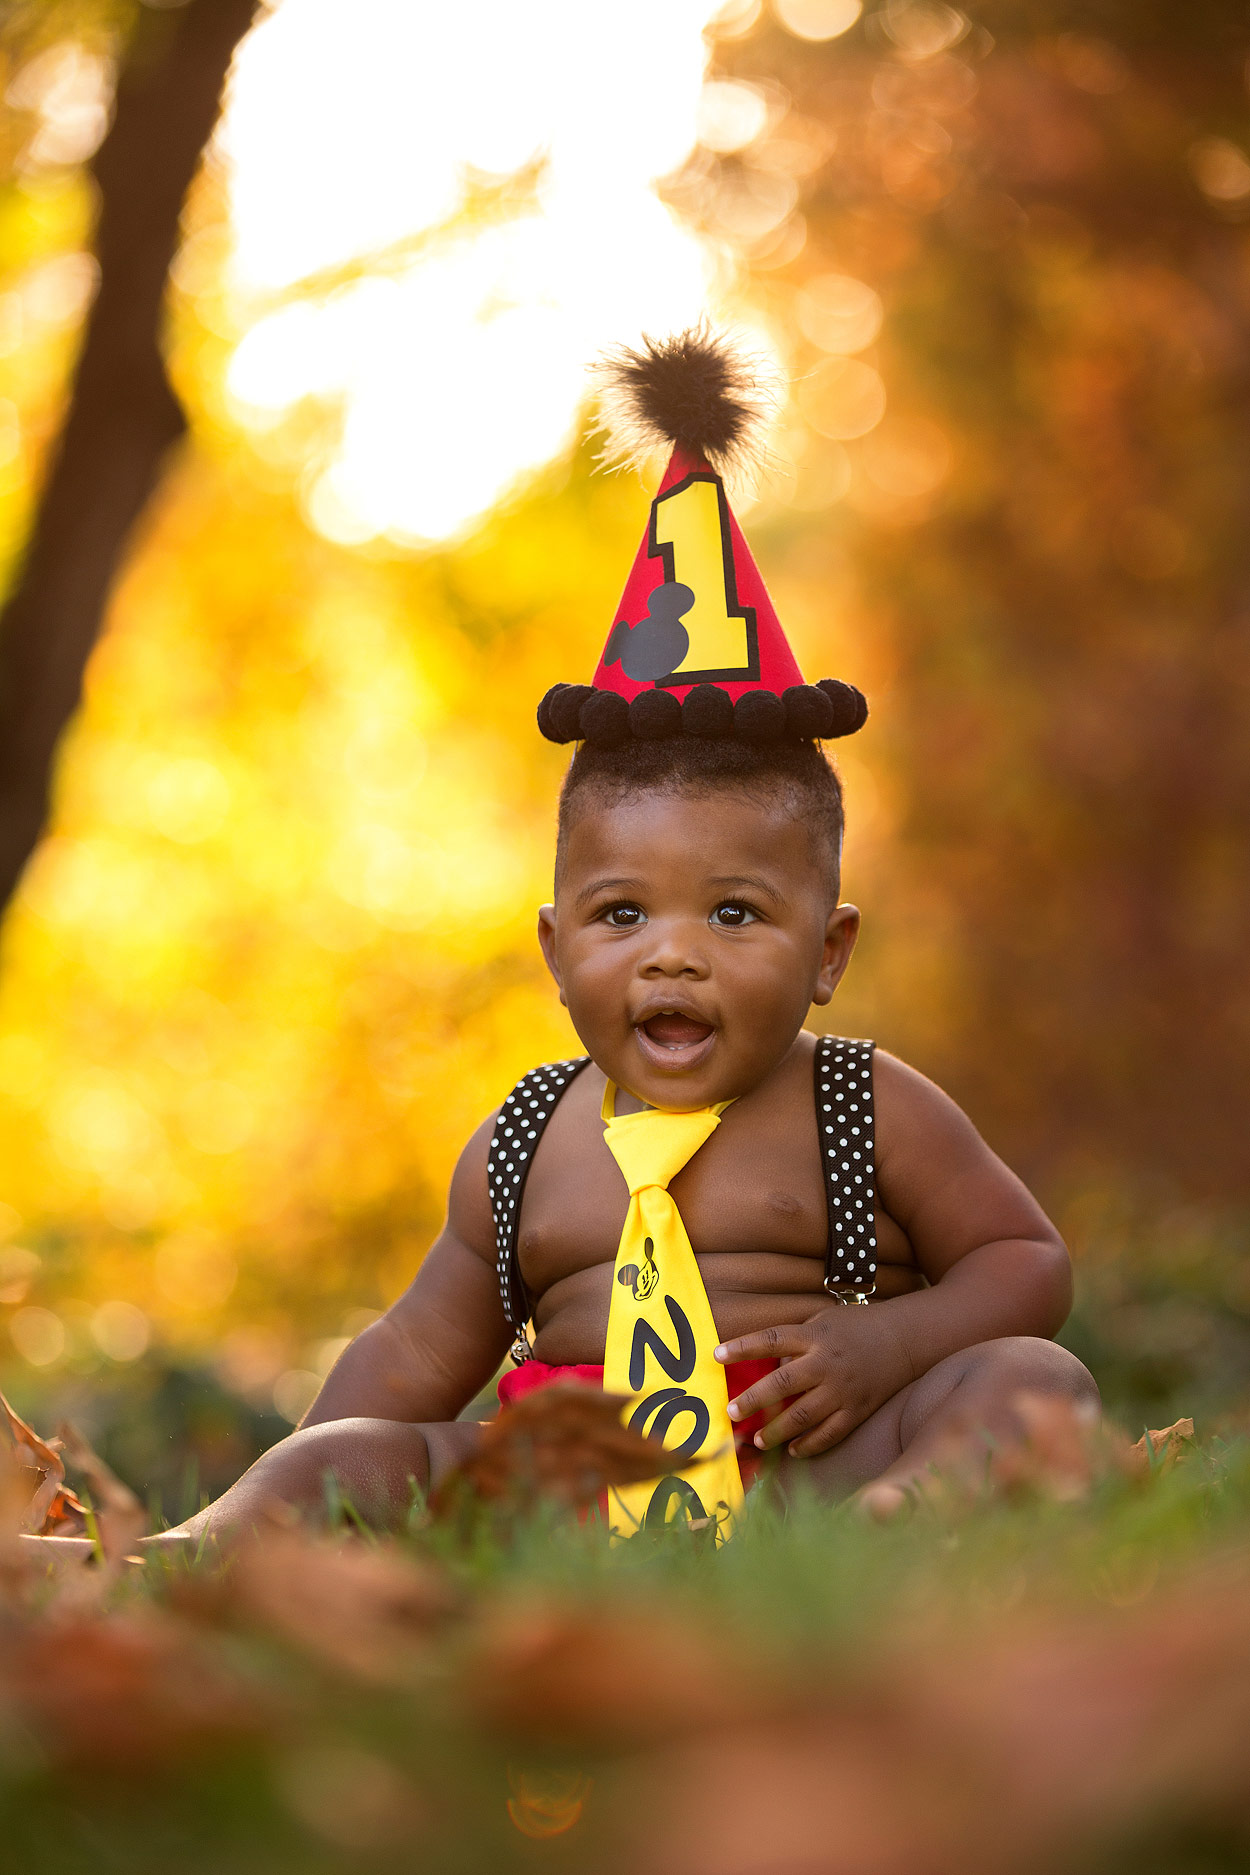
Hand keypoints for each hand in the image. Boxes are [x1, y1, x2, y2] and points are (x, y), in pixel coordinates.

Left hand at [715, 1307, 914, 1457]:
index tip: (715, 1355)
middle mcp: (826, 1363)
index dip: (741, 1347)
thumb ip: (796, 1342)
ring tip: (757, 1440)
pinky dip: (810, 1444)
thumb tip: (769, 1367)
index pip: (770, 1340)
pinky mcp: (858, 1410)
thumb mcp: (823, 1321)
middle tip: (730, 1413)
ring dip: (777, 1431)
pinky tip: (793, 1451)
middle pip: (782, 1384)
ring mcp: (843, 1389)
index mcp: (815, 1336)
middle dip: (753, 1400)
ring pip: (803, 1416)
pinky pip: (830, 1433)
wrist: (905, 1339)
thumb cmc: (857, 1326)